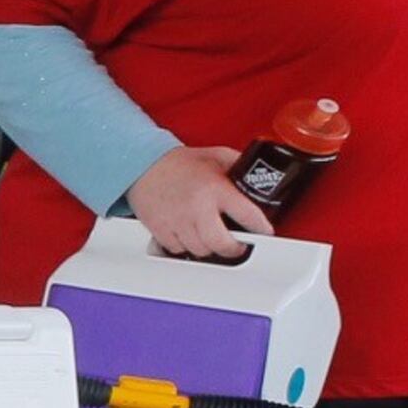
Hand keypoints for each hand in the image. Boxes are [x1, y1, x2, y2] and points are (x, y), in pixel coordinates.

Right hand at [126, 142, 275, 257]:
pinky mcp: (161, 230)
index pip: (248, 215)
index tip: (264, 232)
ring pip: (200, 251)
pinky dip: (186, 248)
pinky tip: (190, 237)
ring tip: (212, 240)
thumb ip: (236, 164)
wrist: (142, 165)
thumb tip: (254, 175)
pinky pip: (178, 250)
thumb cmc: (177, 162)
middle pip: (222, 244)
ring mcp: (178, 221)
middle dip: (234, 248)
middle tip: (238, 245)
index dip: (261, 228)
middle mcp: (198, 208)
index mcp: (215, 189)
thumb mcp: (214, 156)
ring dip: (209, 249)